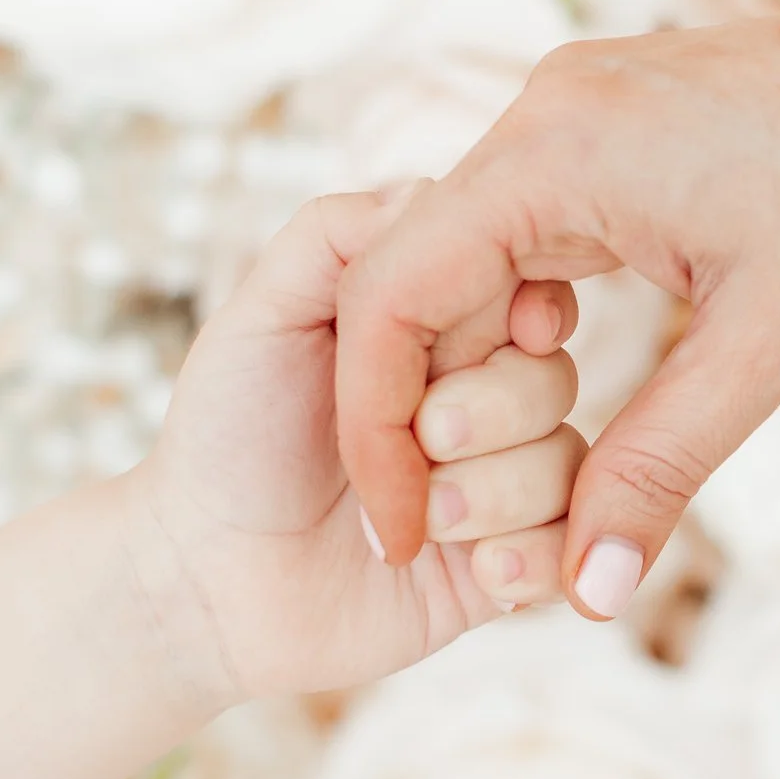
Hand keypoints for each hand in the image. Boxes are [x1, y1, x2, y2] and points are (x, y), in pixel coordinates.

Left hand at [118, 189, 583, 708]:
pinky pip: (571, 552)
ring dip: (491, 496)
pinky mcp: (508, 568)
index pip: (519, 293)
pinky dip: (526, 562)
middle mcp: (476, 399)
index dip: (511, 315)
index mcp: (431, 332)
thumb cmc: (225, 442)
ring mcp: (497, 486)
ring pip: (567, 464)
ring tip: (418, 526)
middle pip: (552, 376)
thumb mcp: (260, 317)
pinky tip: (471, 575)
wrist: (208, 589)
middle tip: (420, 447)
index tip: (488, 338)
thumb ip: (335, 235)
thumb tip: (435, 190)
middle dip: (485, 415)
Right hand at [334, 0, 779, 617]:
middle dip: (423, 408)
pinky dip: (534, 311)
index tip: (401, 533)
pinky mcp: (628, 122)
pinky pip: (537, 223)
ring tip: (513, 471)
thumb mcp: (772, 347)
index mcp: (553, 152)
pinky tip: (574, 381)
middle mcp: (547, 112)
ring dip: (483, 363)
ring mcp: (585, 109)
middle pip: (416, 276)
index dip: (376, 430)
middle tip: (454, 526)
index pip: (390, 298)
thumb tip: (586, 593)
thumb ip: (659, 468)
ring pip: (477, 254)